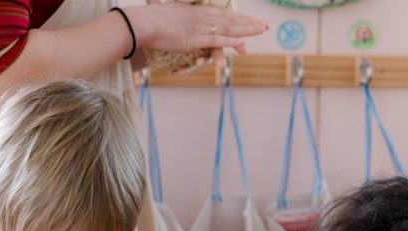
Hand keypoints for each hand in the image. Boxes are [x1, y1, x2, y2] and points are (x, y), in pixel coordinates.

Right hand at [136, 2, 268, 58]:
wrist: (142, 23)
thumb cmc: (150, 20)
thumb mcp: (168, 15)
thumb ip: (177, 18)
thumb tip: (178, 20)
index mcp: (196, 11)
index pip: (221, 14)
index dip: (237, 18)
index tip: (250, 20)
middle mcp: (201, 18)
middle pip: (230, 19)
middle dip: (249, 22)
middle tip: (265, 24)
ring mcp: (200, 28)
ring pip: (228, 28)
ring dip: (247, 29)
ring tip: (262, 29)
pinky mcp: (196, 39)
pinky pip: (217, 40)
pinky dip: (231, 41)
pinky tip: (243, 42)